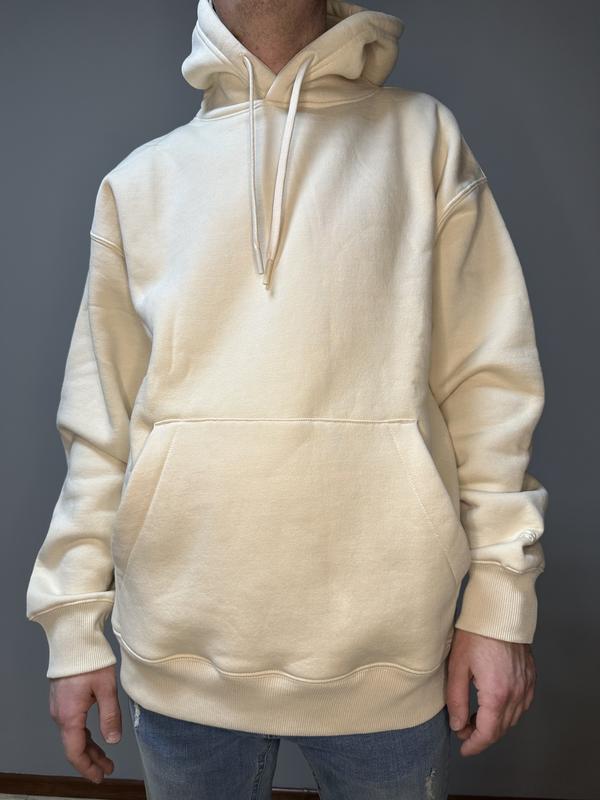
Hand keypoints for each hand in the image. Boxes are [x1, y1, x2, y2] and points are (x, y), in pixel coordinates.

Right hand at [49, 664, 120, 783]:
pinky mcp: (62, 700)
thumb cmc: (90, 660)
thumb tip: (113, 741)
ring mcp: (59, 707)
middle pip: (74, 746)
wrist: (73, 639)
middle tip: (107, 769)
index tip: (99, 777)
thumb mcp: (106, 688)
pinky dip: (83, 735)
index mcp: (69, 715)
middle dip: (91, 760)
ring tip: (105, 757)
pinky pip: (72, 724)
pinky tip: (95, 736)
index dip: (87, 767)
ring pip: (73, 735)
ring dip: (89, 747)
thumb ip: (110, 716)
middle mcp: (60, 714)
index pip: (75, 751)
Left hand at [445, 628, 536, 756]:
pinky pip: (522, 704)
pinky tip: (494, 705)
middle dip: (481, 735)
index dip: (474, 744)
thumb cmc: (475, 634)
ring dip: (495, 724)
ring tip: (474, 719)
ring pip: (513, 718)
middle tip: (462, 730)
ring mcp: (526, 685)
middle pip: (501, 728)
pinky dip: (508, 711)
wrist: (499, 611)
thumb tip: (457, 725)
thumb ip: (456, 699)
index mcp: (497, 693)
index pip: (488, 732)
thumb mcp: (457, 666)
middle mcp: (516, 693)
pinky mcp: (530, 676)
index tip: (463, 748)